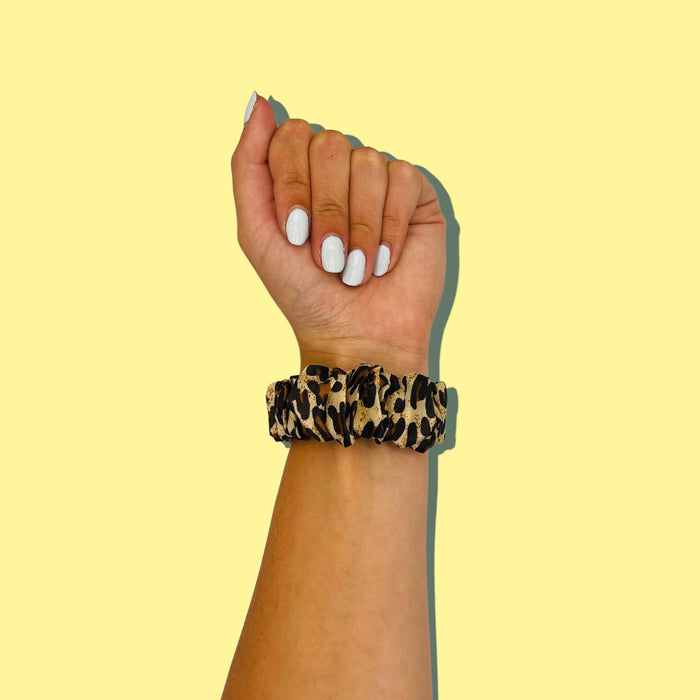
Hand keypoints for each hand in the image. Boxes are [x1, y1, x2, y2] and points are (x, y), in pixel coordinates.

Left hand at [231, 93, 446, 374]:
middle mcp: (338, 171)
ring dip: (358, 225)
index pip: (290, 135)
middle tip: (328, 258)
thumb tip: (257, 97)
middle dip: (326, 210)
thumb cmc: (304, 292)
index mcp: (299, 174)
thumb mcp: (256, 233)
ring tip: (356, 267)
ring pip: (367, 161)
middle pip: (329, 142)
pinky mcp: (415, 196)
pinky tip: (385, 259)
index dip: (292, 184)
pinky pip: (402, 178)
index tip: (295, 234)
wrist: (356, 336)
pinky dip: (388, 227)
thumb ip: (248, 165)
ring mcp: (377, 180)